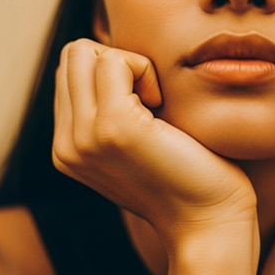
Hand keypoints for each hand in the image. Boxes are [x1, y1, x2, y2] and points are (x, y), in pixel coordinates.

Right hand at [52, 39, 256, 244]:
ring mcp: (84, 136)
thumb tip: (112, 61)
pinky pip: (114, 61)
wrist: (208, 221)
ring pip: (84, 53)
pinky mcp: (112, 127)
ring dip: (129, 64)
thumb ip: (112, 112)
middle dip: (115, 61)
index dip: (112, 73)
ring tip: (155, 102)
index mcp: (68, 149)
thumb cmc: (189, 176)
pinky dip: (144, 69)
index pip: (70, 74)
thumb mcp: (137, 145)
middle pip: (72, 57)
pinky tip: (162, 104)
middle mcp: (66, 145)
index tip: (145, 105)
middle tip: (150, 98)